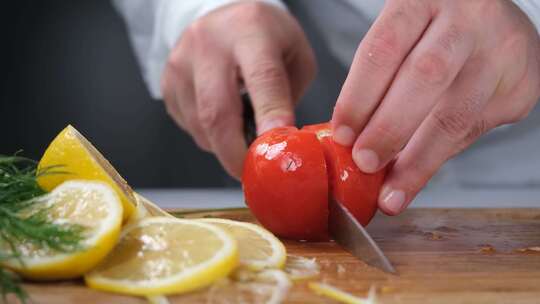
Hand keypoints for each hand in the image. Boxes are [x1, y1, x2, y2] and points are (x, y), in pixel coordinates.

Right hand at [161, 2, 315, 177]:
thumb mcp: (294, 55)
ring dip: (224, 146)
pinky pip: (188, 125)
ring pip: (200, 126)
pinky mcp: (167, 82)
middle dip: (236, 154)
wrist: (222, 17)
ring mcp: (181, 63)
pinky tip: (223, 121)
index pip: (262, 79)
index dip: (271, 117)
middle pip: (218, 112)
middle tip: (252, 174)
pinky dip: (209, 136)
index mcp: (250, 31)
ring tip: (242, 139)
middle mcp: (210, 44)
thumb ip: (288, 95)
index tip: (278, 148)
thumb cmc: (265, 38)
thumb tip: (277, 141)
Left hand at [331, 0, 539, 214]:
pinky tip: (420, 170)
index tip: (342, 135)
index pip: (384, 48)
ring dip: (418, 160)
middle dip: (389, 129)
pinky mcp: (521, 84)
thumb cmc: (434, 32)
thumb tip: (351, 141)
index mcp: (422, 0)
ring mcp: (500, 50)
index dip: (359, 96)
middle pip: (424, 77)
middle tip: (364, 164)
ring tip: (392, 192)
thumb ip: (381, 79)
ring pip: (456, 114)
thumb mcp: (404, 36)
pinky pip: (474, 131)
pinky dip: (441, 156)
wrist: (494, 18)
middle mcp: (466, 19)